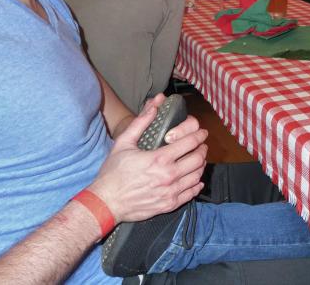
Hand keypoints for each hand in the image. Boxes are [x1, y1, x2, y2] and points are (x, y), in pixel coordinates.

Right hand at [89, 97, 207, 222]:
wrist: (106, 202)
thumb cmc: (113, 172)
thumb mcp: (123, 143)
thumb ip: (141, 122)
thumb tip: (156, 104)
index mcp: (160, 158)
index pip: (190, 143)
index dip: (199, 135)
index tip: (202, 132)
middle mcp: (169, 175)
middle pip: (198, 159)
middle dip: (202, 149)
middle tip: (201, 145)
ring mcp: (170, 192)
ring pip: (197, 176)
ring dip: (201, 165)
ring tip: (199, 160)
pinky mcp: (169, 205)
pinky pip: (191, 193)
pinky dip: (197, 184)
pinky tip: (196, 179)